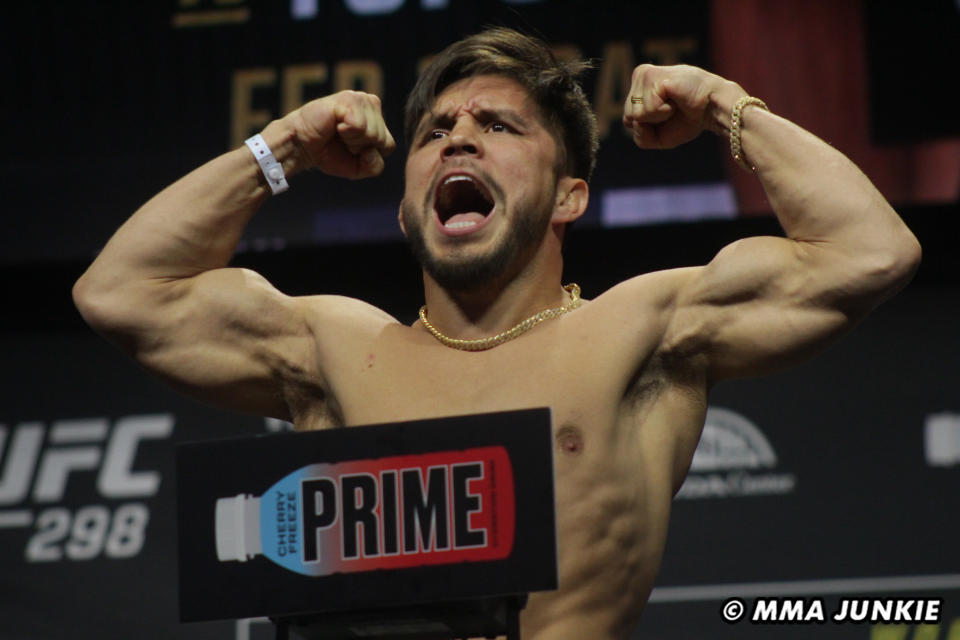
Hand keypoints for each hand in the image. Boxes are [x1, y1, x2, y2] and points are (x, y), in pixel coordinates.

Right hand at [288, 90, 395, 178]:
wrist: (302, 146)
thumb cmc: (330, 153)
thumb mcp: (358, 167)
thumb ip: (375, 166)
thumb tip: (372, 150)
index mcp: (378, 117)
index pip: (388, 145)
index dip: (368, 155)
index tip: (350, 148)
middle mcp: (371, 103)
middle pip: (381, 139)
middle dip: (359, 147)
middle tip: (341, 140)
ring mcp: (361, 98)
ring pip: (371, 133)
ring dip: (351, 140)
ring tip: (338, 132)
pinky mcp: (348, 99)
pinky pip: (359, 126)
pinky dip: (345, 133)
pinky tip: (335, 125)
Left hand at [622, 64, 744, 149]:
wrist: (713, 108)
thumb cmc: (688, 119)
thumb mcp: (658, 137)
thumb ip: (640, 137)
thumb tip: (635, 121)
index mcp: (639, 86)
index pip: (627, 119)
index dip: (647, 127)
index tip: (668, 115)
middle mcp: (640, 76)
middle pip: (628, 117)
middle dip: (651, 123)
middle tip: (672, 109)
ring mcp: (645, 74)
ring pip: (636, 114)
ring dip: (659, 116)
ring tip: (674, 103)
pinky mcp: (653, 76)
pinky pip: (648, 109)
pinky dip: (663, 112)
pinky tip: (676, 100)